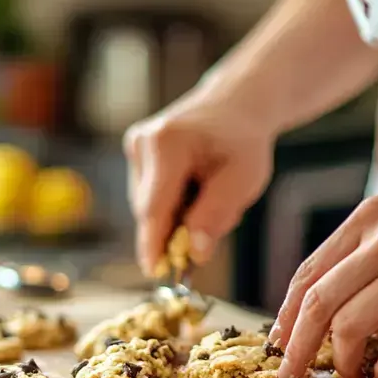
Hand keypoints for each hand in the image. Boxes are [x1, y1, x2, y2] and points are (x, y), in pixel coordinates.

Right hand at [124, 88, 276, 274]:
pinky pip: (149, 196)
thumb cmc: (242, 142)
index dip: (154, 244)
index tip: (155, 272)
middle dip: (176, 229)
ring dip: (177, 215)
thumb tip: (193, 254)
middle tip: (216, 222)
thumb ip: (215, 216)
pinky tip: (195, 187)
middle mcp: (142, 142)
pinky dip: (172, 203)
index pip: (154, 207)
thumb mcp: (243, 180)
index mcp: (168, 144)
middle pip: (150, 211)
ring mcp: (135, 146)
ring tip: (210, 193)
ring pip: (149, 207)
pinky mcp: (134, 153)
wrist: (234, 106)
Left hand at [269, 184, 377, 377]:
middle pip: (318, 303)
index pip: (308, 273)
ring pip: (349, 327)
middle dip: (296, 346)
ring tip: (352, 376)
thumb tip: (329, 301)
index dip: (287, 314)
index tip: (279, 342)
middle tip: (291, 375)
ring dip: (343, 361)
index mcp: (369, 218)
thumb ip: (369, 250)